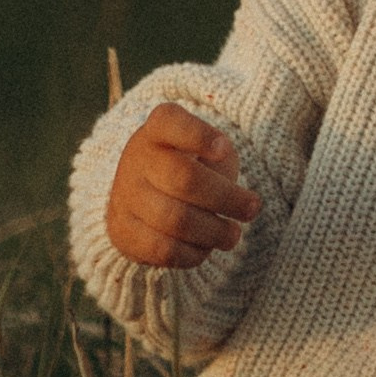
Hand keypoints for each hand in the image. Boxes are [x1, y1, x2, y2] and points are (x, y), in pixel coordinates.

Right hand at [105, 102, 259, 269]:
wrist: (141, 192)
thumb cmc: (189, 165)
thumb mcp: (208, 150)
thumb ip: (220, 162)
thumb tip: (234, 198)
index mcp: (157, 129)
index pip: (169, 122)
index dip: (198, 135)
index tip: (222, 149)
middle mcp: (137, 158)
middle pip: (184, 178)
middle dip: (226, 198)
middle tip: (252, 208)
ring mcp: (125, 196)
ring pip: (176, 220)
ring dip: (215, 232)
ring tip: (233, 234)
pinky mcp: (123, 232)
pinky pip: (164, 250)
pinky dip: (193, 254)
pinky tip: (206, 247)